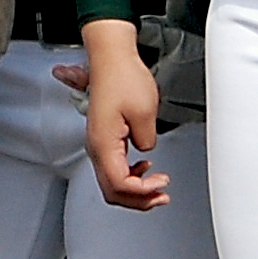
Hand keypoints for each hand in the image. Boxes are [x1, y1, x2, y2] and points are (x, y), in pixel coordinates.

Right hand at [76, 22, 169, 211]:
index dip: (142, 191)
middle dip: (138, 200)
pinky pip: (113, 168)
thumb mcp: (145, 112)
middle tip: (161, 197)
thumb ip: (147, 140)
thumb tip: (145, 151)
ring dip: (135, 191)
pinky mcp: (104, 138)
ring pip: (111, 182)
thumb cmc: (123, 78)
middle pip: (112, 190)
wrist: (111, 58)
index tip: (161, 183)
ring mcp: (98, 143)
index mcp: (103, 143)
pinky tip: (144, 169)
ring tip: (156, 189)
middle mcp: (96, 146)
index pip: (120, 183)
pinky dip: (129, 176)